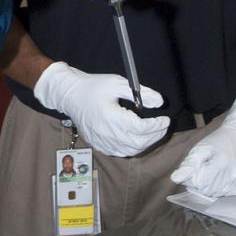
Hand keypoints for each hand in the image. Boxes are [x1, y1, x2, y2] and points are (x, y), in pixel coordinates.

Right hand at [34, 61, 169, 156]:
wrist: (70, 95)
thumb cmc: (93, 87)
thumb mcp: (118, 83)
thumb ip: (140, 93)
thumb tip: (159, 102)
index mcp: (112, 117)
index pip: (141, 128)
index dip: (157, 126)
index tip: (165, 119)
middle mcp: (107, 133)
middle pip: (139, 143)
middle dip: (155, 136)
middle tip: (162, 127)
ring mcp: (101, 141)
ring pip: (130, 151)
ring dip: (145, 144)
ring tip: (152, 133)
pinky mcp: (98, 145)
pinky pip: (119, 153)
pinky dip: (132, 148)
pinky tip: (136, 139)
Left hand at [170, 82, 235, 198]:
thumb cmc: (221, 139)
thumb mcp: (202, 147)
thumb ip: (190, 164)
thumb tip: (175, 178)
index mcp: (221, 165)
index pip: (200, 185)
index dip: (194, 179)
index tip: (196, 170)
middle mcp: (235, 175)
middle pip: (211, 191)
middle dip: (204, 183)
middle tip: (207, 170)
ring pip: (223, 193)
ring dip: (217, 186)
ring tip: (218, 170)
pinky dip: (230, 186)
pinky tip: (229, 173)